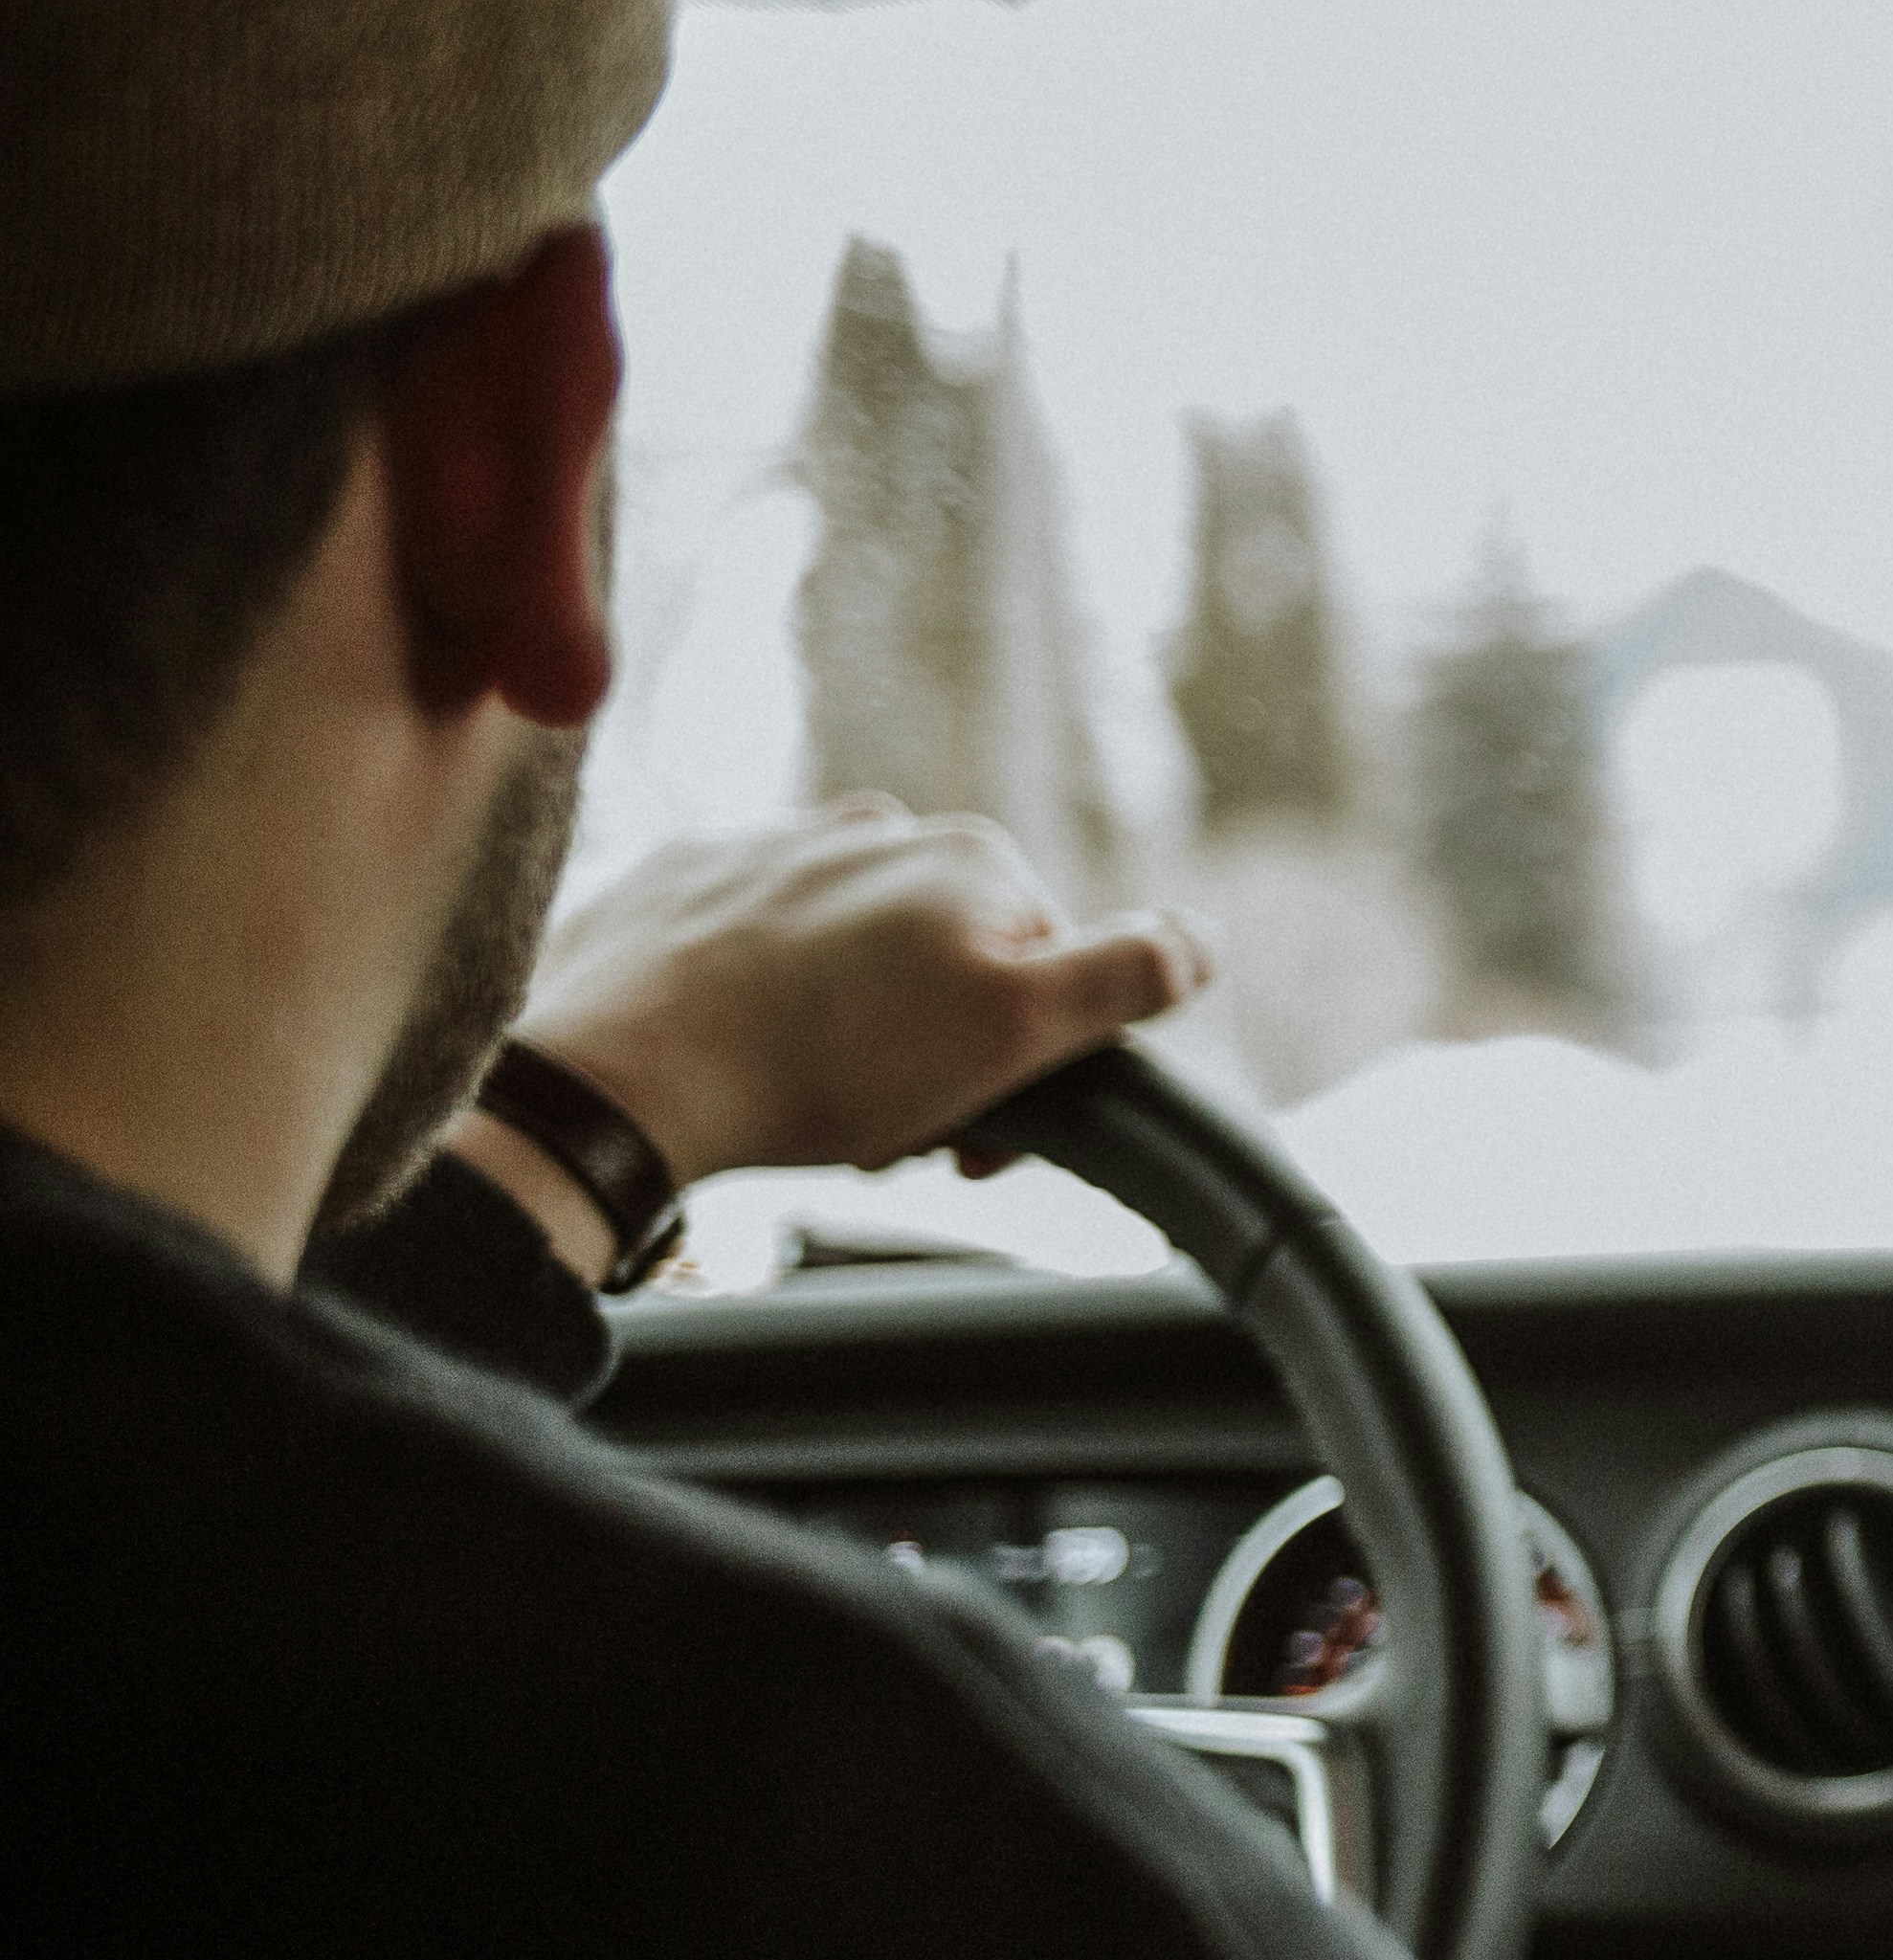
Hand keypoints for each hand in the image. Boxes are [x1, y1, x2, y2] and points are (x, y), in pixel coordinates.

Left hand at [513, 801, 1212, 1190]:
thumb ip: (1128, 975)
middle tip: (895, 1129)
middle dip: (941, 1044)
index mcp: (973, 855)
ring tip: (813, 1099)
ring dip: (856, 1025)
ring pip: (854, 950)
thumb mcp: (1017, 1030)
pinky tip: (740, 1054)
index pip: (1049, 965)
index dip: (1030, 1059)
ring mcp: (771, 846)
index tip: (979, 1132)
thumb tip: (1203, 940)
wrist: (622, 1074)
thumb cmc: (829, 1064)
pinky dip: (761, 999)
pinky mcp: (680, 880)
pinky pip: (753, 943)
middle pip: (951, 955)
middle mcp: (876, 826)